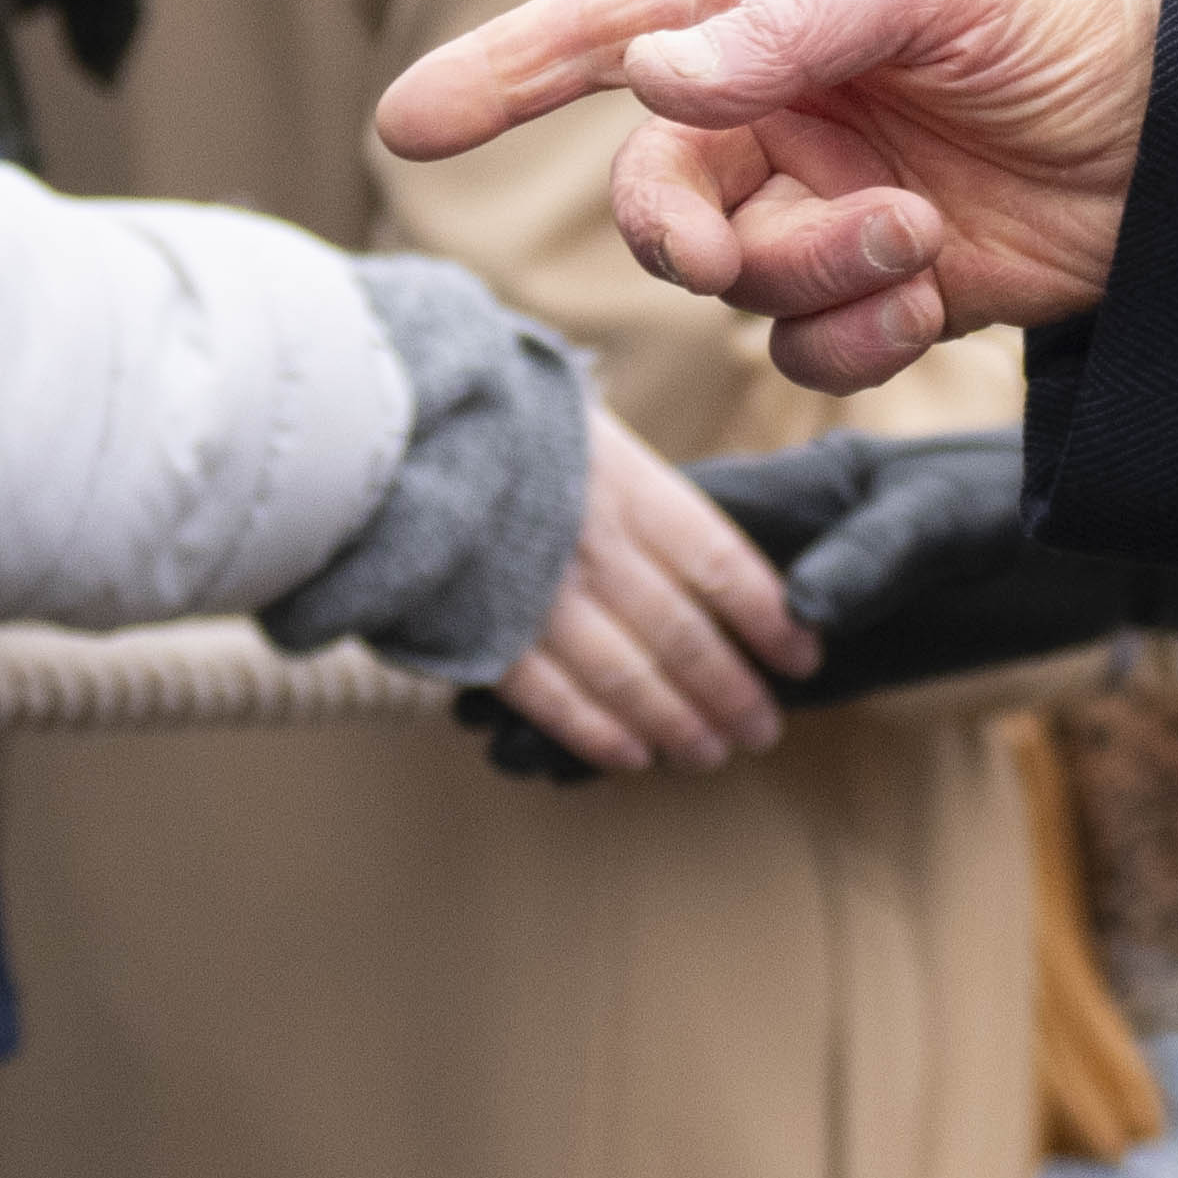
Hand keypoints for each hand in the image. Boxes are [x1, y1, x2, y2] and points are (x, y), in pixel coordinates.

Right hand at [380, 0, 1160, 396]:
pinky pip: (808, 352)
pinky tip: (934, 293)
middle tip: (714, 255)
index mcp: (768, 12)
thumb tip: (649, 76)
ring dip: (810, 279)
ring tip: (915, 238)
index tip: (404, 120)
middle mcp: (777, 111)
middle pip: (650, 198)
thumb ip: (788, 27)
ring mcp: (824, 206)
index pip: (604, 33)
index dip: (501, 73)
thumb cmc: (1061, 25)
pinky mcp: (882, 293)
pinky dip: (857, 341)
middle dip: (671, 235)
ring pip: (735, 286)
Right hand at [482, 416, 819, 774]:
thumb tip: (692, 549)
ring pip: (628, 675)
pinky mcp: (479, 630)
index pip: (723, 565)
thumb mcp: (577, 427)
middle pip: (685, 634)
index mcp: (626, 484)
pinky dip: (595, 732)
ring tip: (708, 753)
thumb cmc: (487, 421)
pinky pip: (551, 695)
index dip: (770, 619)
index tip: (804, 659)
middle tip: (763, 730)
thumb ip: (634, 490)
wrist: (373, 424)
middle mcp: (593, 541)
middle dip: (732, 690)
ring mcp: (536, 591)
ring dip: (676, 722)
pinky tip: (631, 755)